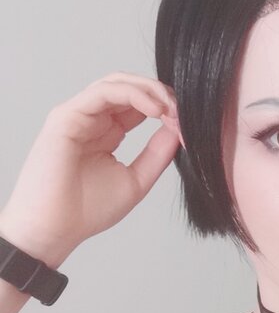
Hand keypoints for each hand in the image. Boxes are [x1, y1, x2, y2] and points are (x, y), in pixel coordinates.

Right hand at [0, 72, 181, 266]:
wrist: (57, 229)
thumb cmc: (87, 211)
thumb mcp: (136, 179)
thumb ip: (157, 154)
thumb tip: (179, 129)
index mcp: (107, 132)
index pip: (139, 105)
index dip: (166, 108)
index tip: (188, 125)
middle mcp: (92, 119)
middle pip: (130, 87)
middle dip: (161, 94)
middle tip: (183, 111)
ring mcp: (78, 115)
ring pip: (118, 83)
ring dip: (149, 91)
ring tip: (171, 109)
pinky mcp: (66, 115)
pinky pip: (103, 92)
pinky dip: (132, 94)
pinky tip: (154, 109)